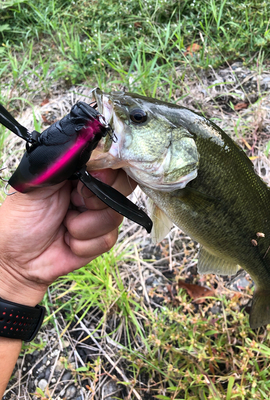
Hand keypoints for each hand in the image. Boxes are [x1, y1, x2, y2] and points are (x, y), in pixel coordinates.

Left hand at [0, 169, 135, 306]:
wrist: (18, 259)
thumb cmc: (22, 217)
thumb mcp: (38, 182)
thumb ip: (62, 162)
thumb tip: (85, 140)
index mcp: (82, 171)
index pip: (112, 161)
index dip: (108, 171)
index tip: (93, 177)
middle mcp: (96, 190)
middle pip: (122, 186)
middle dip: (94, 200)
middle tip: (71, 201)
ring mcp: (102, 215)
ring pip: (114, 216)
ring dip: (82, 225)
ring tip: (64, 224)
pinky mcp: (103, 239)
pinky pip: (107, 239)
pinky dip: (82, 243)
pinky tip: (68, 241)